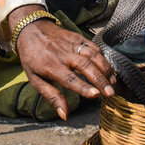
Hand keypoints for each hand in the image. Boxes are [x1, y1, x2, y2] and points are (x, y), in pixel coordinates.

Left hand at [9, 4, 115, 119]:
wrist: (31, 29)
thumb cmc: (32, 57)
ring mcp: (72, 44)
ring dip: (105, 68)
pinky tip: (108, 68)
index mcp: (51, 66)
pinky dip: (103, 57)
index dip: (83, 87)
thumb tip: (64, 115)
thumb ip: (51, 96)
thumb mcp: (35, 79)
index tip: (96, 95)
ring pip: (92, 55)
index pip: (70, 78)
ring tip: (113, 82)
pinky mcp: (78, 37)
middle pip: (85, 66)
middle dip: (100, 80)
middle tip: (110, 93)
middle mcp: (63, 54)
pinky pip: (93, 46)